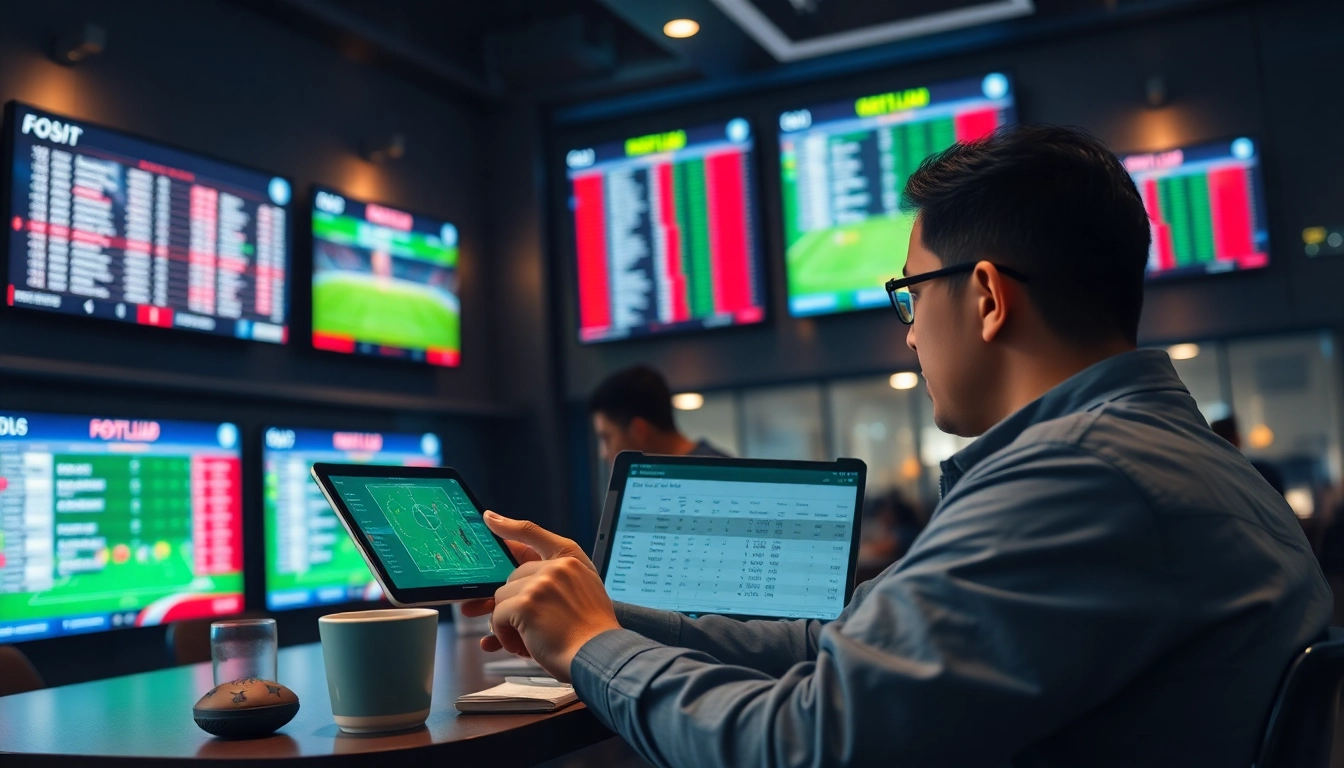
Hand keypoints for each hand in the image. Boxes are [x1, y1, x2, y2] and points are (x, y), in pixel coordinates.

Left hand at [458, 512, 600, 649]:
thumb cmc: (591, 633)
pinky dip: (504, 636)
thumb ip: (557, 580)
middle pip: (512, 577)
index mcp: (571, 560)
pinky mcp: (526, 603)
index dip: (509, 526)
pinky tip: (524, 646)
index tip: (490, 519)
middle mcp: (556, 567)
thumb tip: (516, 584)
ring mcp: (541, 583)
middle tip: (525, 626)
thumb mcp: (585, 592)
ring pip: (501, 598)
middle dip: (512, 603)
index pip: (534, 533)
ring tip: (530, 639)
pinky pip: (497, 617)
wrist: (600, 655)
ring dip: (509, 623)